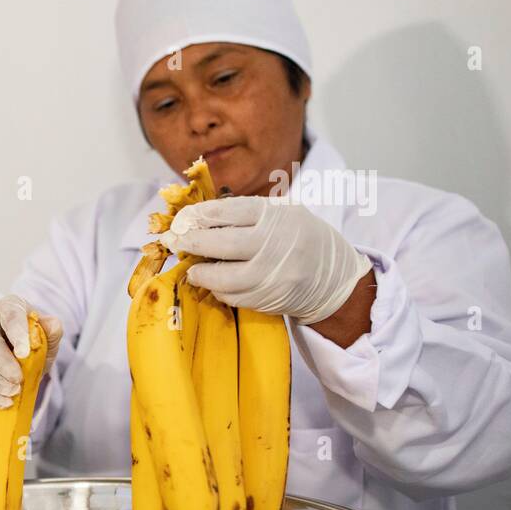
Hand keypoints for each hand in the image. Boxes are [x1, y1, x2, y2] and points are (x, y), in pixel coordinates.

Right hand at [0, 294, 61, 408]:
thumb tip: (53, 325)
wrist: (2, 355)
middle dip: (2, 363)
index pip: (10, 315)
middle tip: (19, 380)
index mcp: (5, 307)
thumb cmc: (24, 343)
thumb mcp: (42, 337)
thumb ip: (51, 331)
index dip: (17, 333)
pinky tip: (4, 402)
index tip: (24, 353)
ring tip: (14, 392)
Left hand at [160, 196, 371, 323]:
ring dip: (201, 273)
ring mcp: (274, 274)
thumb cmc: (299, 238)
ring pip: (224, 277)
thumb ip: (244, 214)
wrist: (333, 276)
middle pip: (222, 243)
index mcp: (277, 216)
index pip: (228, 211)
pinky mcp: (269, 298)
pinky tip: (212, 283)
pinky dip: (218, 290)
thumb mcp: (282, 214)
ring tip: (193, 269)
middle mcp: (276, 244)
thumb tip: (196, 218)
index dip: (198, 215)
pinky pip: (233, 296)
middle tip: (177, 242)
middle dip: (192, 242)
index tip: (181, 220)